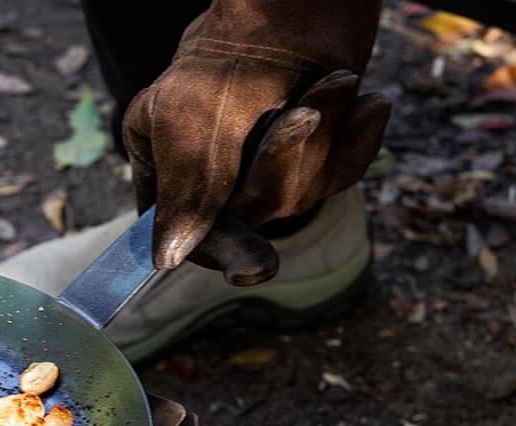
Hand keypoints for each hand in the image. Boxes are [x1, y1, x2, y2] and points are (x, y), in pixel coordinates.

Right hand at [123, 2, 390, 284]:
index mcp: (160, 160)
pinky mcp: (311, 148)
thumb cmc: (233, 58)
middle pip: (249, 216)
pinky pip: (337, 175)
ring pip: (298, 197)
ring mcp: (260, 159)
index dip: (219, 247)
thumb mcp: (191, 129)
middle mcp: (208, 168)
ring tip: (334, 83)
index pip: (181, 229)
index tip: (252, 264)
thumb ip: (184, 196)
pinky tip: (367, 103)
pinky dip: (356, 141)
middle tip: (301, 116)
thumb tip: (164, 260)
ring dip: (324, 141)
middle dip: (283, 168)